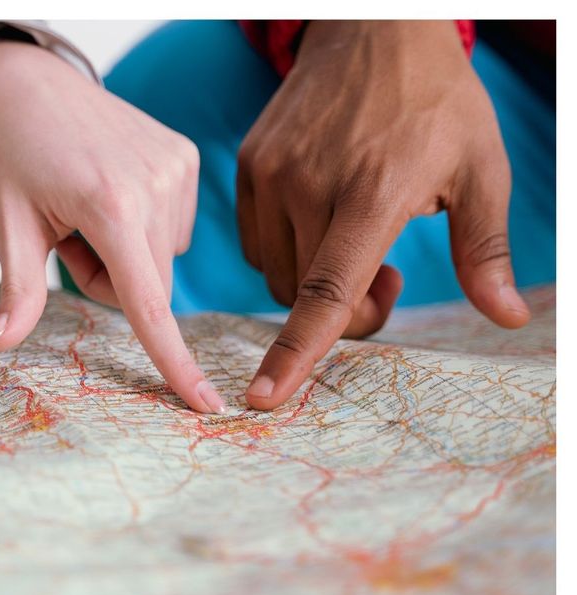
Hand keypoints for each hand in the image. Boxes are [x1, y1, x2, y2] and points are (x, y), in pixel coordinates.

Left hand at [0, 41, 224, 413]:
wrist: (34, 82)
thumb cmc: (15, 152)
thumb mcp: (10, 223)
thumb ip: (18, 292)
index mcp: (111, 208)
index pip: (149, 304)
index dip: (175, 362)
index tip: (206, 405)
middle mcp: (156, 188)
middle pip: (152, 287)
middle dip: (114, 282)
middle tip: (74, 239)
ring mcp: (178, 170)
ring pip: (164, 259)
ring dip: (131, 254)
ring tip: (94, 209)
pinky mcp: (187, 159)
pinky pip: (174, 228)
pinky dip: (147, 226)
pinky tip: (120, 191)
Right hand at [237, 20, 529, 409]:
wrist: (372, 30)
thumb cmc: (435, 102)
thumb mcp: (480, 170)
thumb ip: (484, 251)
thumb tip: (505, 319)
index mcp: (371, 193)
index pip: (327, 292)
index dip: (297, 353)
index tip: (264, 397)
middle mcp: (309, 185)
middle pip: (304, 296)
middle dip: (346, 308)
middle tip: (387, 273)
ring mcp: (271, 174)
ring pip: (277, 274)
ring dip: (313, 281)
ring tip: (353, 238)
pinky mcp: (249, 166)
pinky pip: (257, 244)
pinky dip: (288, 253)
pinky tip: (320, 219)